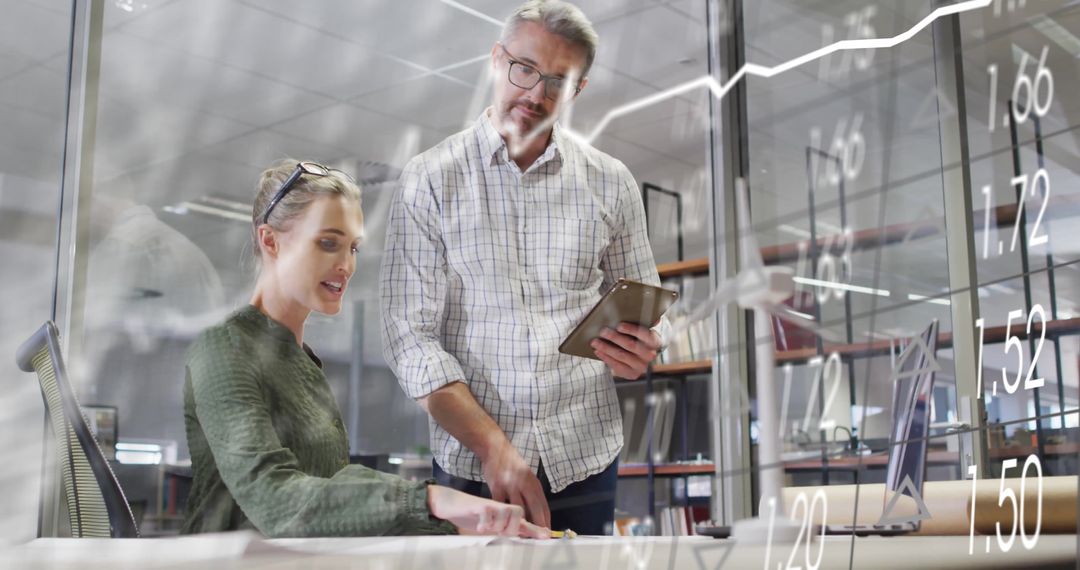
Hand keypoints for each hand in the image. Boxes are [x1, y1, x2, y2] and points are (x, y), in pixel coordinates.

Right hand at [427, 484, 549, 538]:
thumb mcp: (494, 523)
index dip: (536, 527)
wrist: (452, 502)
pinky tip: (481, 527)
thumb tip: (525, 536)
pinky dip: (486, 522)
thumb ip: (510, 527)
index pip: (525, 519)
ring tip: (489, 528)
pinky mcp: (479, 504)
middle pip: (519, 513)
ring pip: (507, 512)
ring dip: (500, 525)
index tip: (546, 536)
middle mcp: (501, 505)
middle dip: (512, 528)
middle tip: (499, 532)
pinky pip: (489, 513)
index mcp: (506, 511)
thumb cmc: (474, 515)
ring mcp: (491, 503)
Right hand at [480, 439, 550, 528]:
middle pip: (533, 509)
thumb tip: (538, 511)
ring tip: (520, 534)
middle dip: (536, 526)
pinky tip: (502, 523)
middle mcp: (524, 484)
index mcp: (533, 482)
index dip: (546, 521)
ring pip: (516, 510)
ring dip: (518, 523)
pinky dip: (501, 515)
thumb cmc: (512, 462)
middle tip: (537, 538)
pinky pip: (500, 506)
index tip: (547, 532)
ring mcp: (510, 485)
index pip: (543, 505)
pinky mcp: (496, 486)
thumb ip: (531, 491)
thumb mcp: (527, 474)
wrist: (495, 448)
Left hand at [591, 322, 660, 379]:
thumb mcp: (642, 328)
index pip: (645, 334)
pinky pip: (617, 366)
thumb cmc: (637, 337)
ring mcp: (642, 366)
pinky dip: (606, 358)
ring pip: (621, 356)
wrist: (639, 355)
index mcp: (655, 341)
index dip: (632, 330)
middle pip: (631, 345)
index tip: (619, 326)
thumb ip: (644, 321)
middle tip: (602, 331)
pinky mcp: (632, 374)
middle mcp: (650, 355)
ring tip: (595, 341)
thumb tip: (655, 319)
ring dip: (606, 348)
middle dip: (615, 337)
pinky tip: (598, 351)